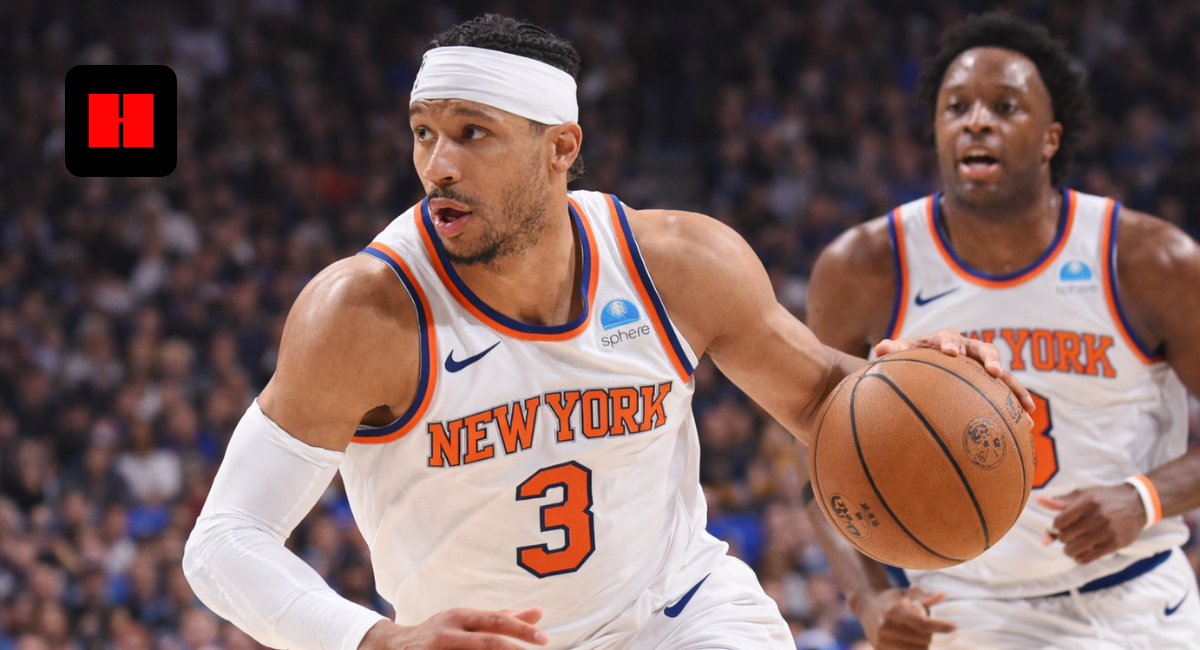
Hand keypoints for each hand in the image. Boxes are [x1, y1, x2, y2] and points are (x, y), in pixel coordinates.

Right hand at [359, 607, 548, 649]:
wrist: (393, 645)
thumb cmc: (440, 632)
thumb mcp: (468, 621)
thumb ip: (502, 619)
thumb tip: (539, 613)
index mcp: (462, 616)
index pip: (496, 621)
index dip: (521, 629)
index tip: (545, 638)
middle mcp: (449, 631)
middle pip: (486, 641)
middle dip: (514, 649)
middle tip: (539, 648)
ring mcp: (437, 649)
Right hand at [854, 587, 955, 649]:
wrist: (866, 605)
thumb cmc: (891, 599)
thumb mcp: (906, 594)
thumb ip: (925, 597)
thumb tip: (943, 595)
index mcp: (894, 610)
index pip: (923, 624)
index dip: (940, 626)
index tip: (953, 626)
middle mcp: (886, 626)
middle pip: (922, 639)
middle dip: (929, 634)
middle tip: (925, 627)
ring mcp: (882, 640)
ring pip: (916, 649)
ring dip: (922, 644)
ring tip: (916, 634)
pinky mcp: (879, 648)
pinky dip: (912, 649)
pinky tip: (909, 641)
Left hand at [876, 327, 1035, 414]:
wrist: (927, 362)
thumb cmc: (913, 356)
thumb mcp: (902, 353)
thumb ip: (893, 349)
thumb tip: (880, 347)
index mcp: (945, 340)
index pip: (949, 338)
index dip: (950, 344)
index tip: (950, 352)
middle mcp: (969, 349)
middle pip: (984, 349)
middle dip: (990, 359)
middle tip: (993, 371)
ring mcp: (982, 366)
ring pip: (1003, 373)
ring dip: (1015, 387)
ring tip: (1026, 406)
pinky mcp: (990, 383)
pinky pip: (1006, 393)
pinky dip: (1017, 406)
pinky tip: (1027, 425)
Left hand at [1038, 485, 1145, 563]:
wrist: (1138, 503)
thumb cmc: (1104, 499)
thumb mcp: (1084, 494)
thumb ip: (1060, 501)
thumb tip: (1038, 500)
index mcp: (1088, 501)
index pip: (1059, 522)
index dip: (1055, 527)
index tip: (1060, 526)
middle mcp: (1099, 515)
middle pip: (1066, 536)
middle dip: (1062, 538)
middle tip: (1067, 536)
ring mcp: (1109, 530)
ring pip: (1075, 549)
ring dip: (1068, 550)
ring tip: (1071, 546)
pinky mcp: (1117, 543)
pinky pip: (1089, 557)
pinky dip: (1080, 558)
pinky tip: (1081, 553)